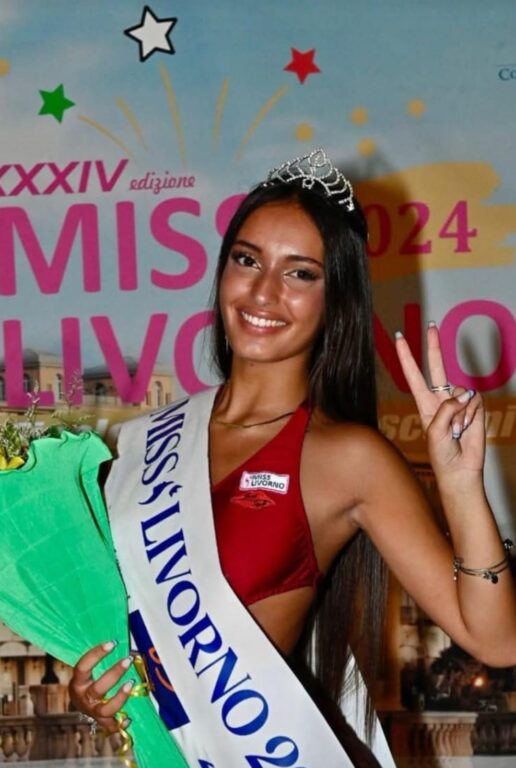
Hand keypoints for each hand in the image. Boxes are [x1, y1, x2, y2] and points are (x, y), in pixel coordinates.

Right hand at [69, 642, 134, 733]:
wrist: (83, 701)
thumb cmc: (91, 678)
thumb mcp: (91, 668)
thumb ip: (103, 657)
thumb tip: (123, 643)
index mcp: (77, 682)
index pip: (83, 667)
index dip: (96, 655)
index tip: (112, 643)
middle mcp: (82, 698)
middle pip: (96, 690)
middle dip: (114, 674)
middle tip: (128, 659)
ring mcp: (92, 712)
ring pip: (104, 709)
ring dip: (120, 697)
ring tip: (131, 683)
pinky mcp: (101, 722)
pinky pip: (110, 726)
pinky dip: (120, 724)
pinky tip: (128, 719)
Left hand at [395, 323, 484, 480]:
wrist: (460, 470)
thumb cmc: (441, 454)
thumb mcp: (435, 432)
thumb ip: (446, 409)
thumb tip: (464, 394)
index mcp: (425, 404)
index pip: (414, 375)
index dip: (407, 357)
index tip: (400, 337)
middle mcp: (441, 399)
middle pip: (437, 367)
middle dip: (434, 346)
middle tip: (432, 325)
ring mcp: (460, 402)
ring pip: (461, 392)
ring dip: (461, 412)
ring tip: (458, 430)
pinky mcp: (476, 407)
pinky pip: (475, 401)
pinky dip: (472, 415)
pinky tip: (469, 427)